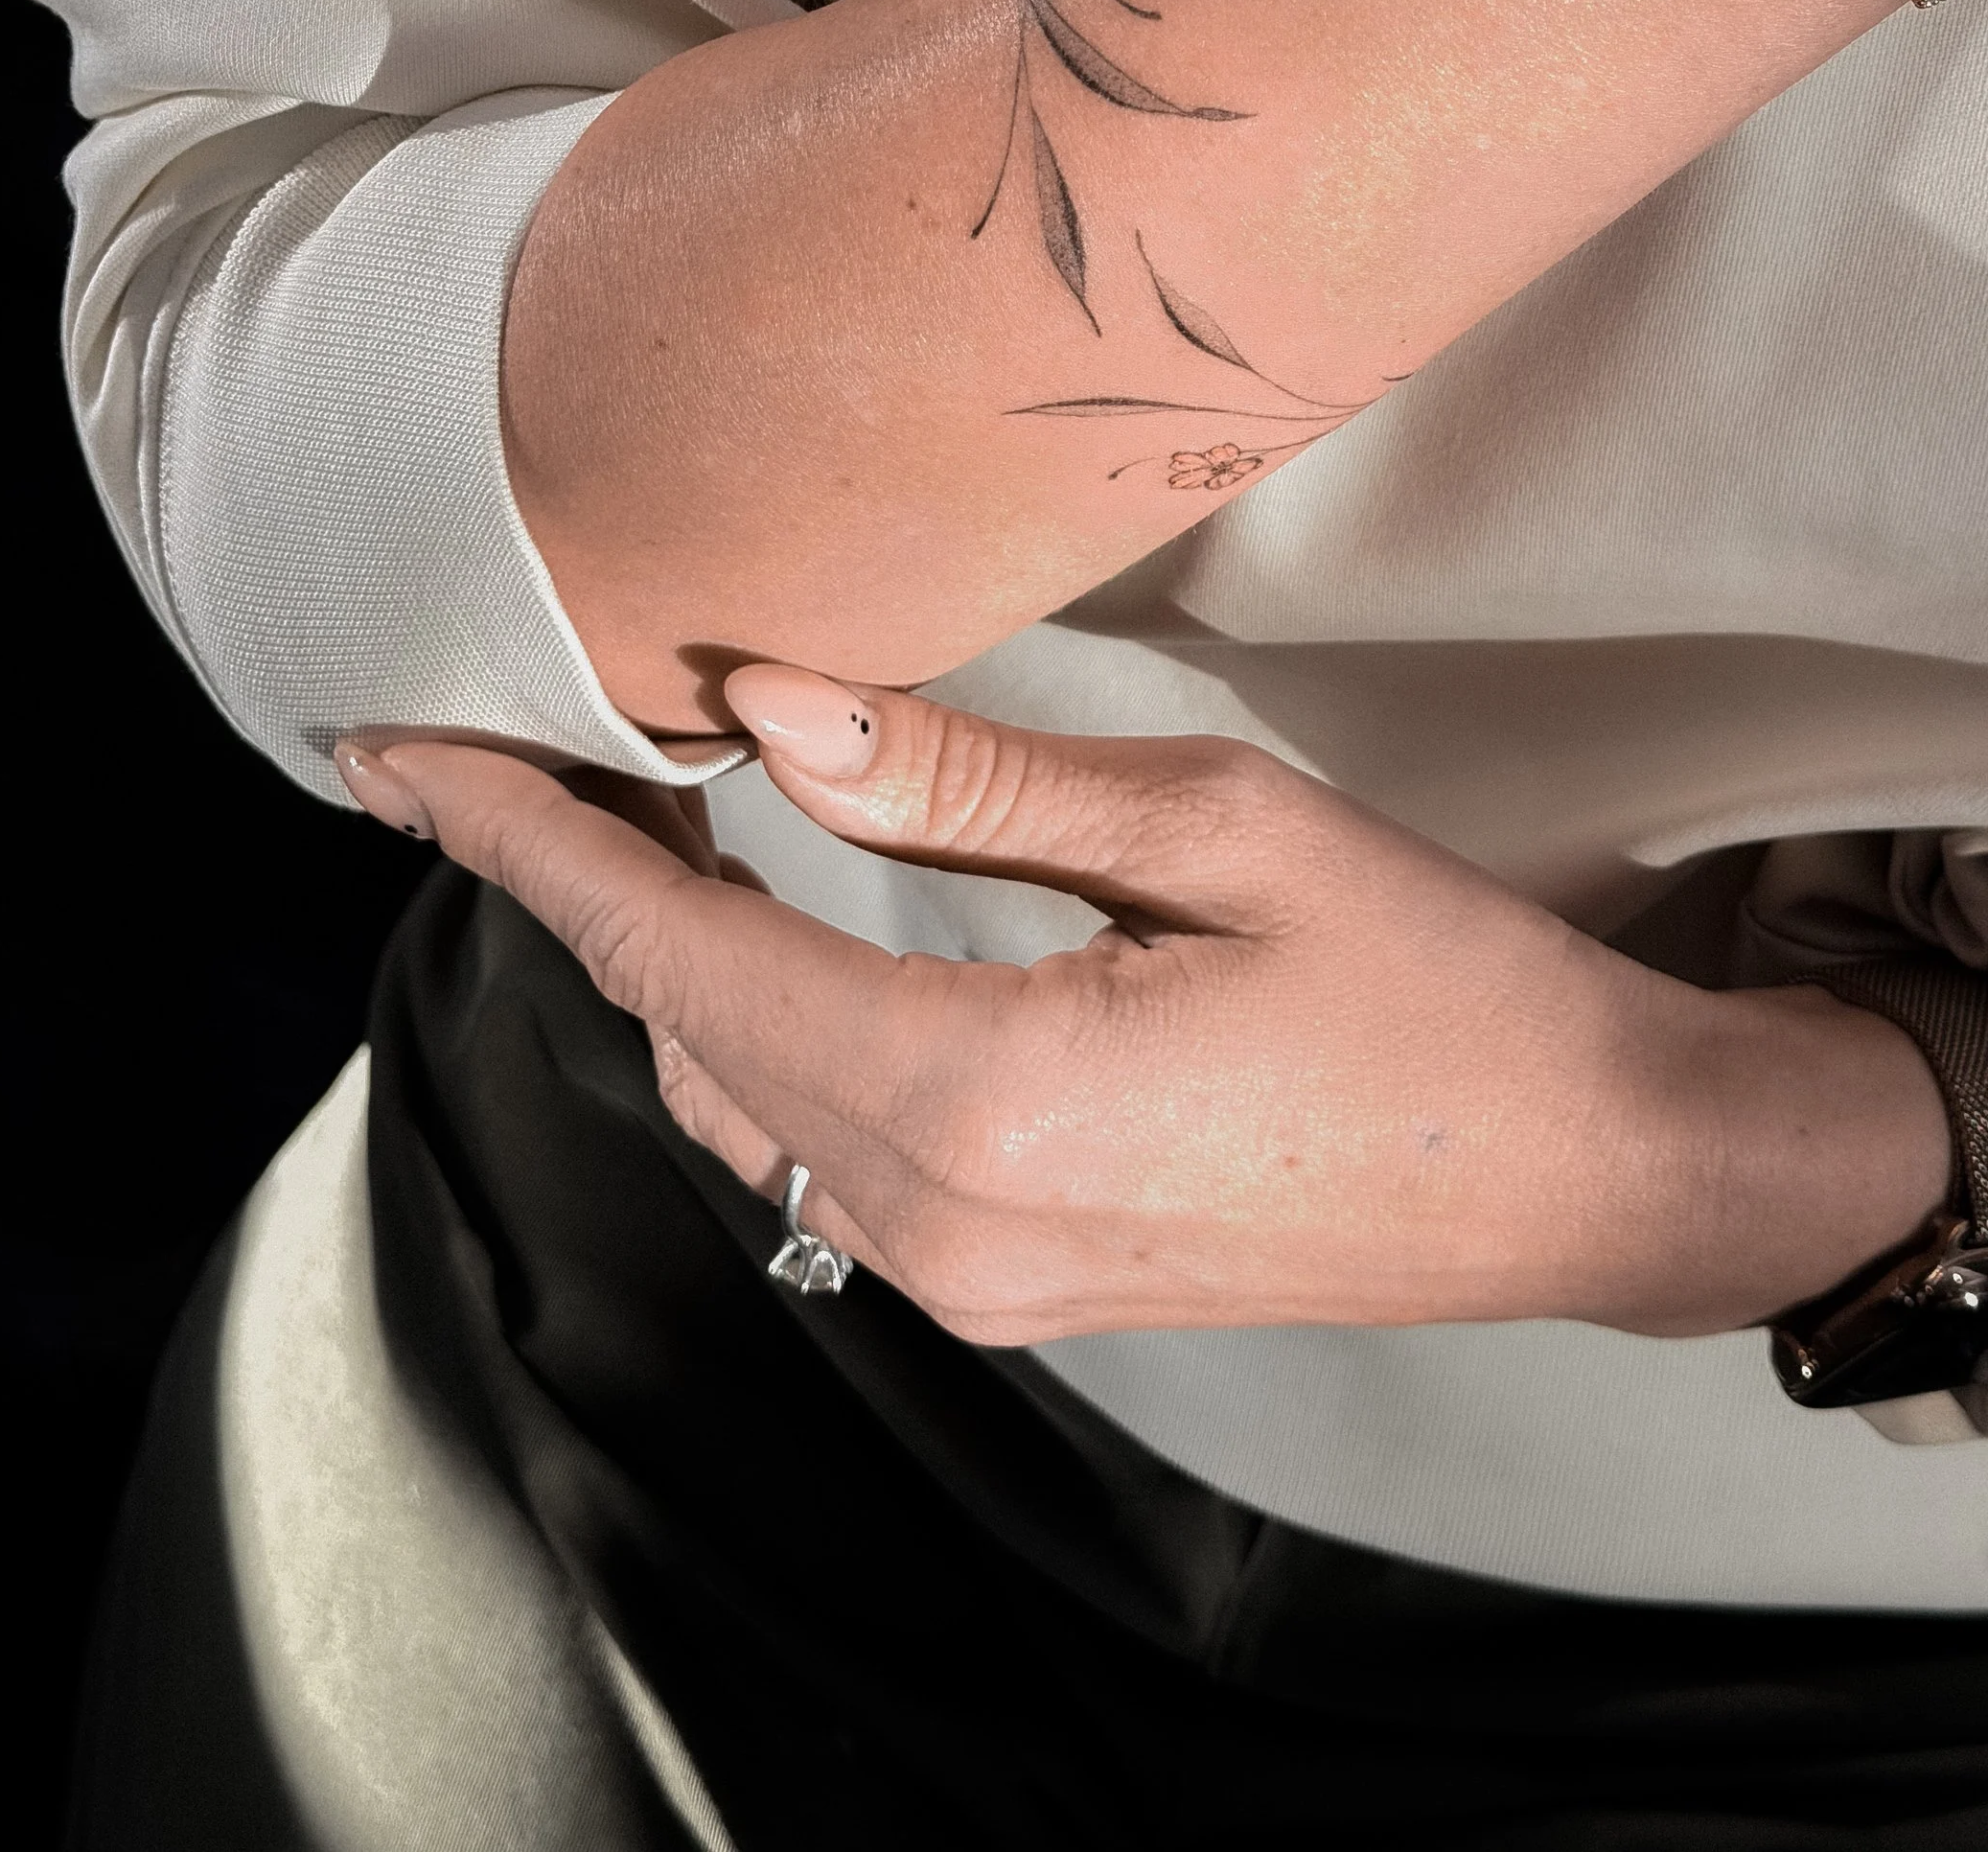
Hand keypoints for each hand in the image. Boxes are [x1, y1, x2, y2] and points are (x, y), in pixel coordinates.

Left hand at [337, 671, 1948, 1345]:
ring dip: (673, 956)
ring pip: (741, 1095)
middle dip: (587, 879)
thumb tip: (765, 704)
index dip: (525, 839)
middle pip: (685, 1026)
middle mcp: (942, 1220)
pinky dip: (762, 1030)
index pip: (677, 948)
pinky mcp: (1013, 1283)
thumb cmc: (1435, 980)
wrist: (1588, 1173)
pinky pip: (822, 1150)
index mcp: (980, 1098)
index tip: (400, 751)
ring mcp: (973, 1278)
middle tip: (524, 733)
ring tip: (630, 807)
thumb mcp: (1216, 829)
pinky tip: (767, 930)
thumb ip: (965, 779)